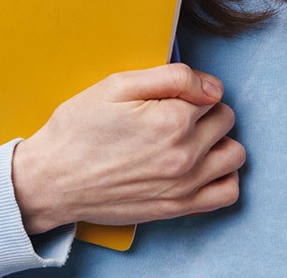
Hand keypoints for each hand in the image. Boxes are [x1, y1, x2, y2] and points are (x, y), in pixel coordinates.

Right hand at [11, 63, 245, 233]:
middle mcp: (185, 155)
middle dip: (206, 110)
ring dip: (219, 141)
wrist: (51, 180)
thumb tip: (212, 86)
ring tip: (191, 136)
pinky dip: (223, 176)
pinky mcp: (177, 209)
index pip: (212, 92)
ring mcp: (184, 185)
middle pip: (225, 119)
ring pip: (234, 153)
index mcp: (172, 120)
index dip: (192, 88)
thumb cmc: (79, 129)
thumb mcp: (117, 85)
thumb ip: (172, 77)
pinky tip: (201, 165)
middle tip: (176, 112)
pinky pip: (227, 193)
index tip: (172, 93)